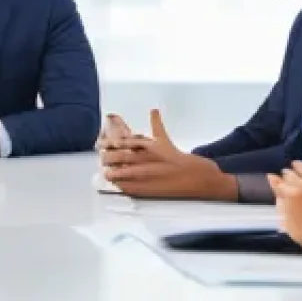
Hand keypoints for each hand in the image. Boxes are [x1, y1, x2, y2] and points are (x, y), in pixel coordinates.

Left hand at [100, 109, 237, 200]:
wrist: (201, 179)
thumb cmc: (183, 159)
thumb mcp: (166, 140)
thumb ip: (157, 126)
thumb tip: (154, 110)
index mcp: (151, 146)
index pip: (123, 142)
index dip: (109, 143)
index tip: (100, 144)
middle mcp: (148, 159)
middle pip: (119, 156)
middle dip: (107, 158)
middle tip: (102, 159)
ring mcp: (148, 175)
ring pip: (122, 172)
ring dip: (112, 173)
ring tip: (107, 173)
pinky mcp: (150, 190)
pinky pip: (130, 188)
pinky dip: (122, 186)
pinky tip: (117, 185)